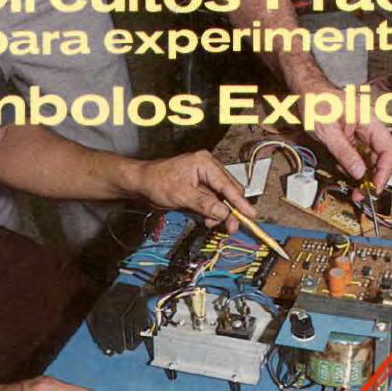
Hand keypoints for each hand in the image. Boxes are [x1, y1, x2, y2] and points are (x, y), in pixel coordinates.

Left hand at [132, 150, 255, 229]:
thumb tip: (224, 213)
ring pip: (222, 199)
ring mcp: (205, 178)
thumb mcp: (182, 195)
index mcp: (205, 163)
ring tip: (213, 224)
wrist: (141, 183)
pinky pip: (213, 201)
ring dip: (220, 213)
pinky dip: (213, 212)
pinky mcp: (201, 188)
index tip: (251, 215)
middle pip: (229, 191)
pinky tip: (209, 220)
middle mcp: (208, 168)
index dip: (240, 202)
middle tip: (231, 228)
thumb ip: (205, 204)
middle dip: (230, 210)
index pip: (228, 185)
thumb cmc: (157, 182)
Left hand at [306, 102, 391, 192]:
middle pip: (381, 156)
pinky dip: (352, 166)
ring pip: (369, 158)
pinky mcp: (352, 137)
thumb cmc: (316, 101)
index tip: (375, 187)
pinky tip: (342, 169)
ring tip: (352, 186)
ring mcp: (361, 132)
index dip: (385, 170)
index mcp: (369, 119)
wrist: (304, 92)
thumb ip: (344, 152)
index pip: (388, 149)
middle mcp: (369, 126)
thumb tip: (358, 172)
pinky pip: (358, 155)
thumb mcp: (327, 131)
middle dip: (373, 177)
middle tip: (362, 193)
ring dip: (362, 175)